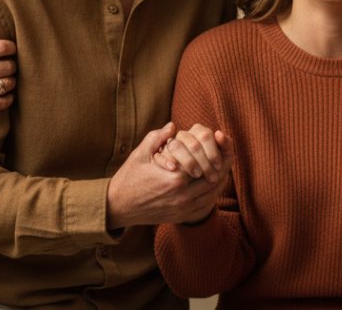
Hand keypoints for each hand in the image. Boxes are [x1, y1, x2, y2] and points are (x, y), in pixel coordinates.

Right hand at [0, 7, 16, 146]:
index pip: (3, 47)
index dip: (11, 47)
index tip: (10, 49)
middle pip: (10, 65)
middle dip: (11, 65)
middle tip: (7, 66)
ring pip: (10, 83)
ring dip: (10, 81)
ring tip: (5, 80)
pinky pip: (5, 102)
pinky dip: (7, 98)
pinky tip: (3, 95)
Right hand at [108, 122, 232, 228]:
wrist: (118, 206)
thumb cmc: (129, 177)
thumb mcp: (140, 154)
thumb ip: (157, 137)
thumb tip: (173, 125)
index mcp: (175, 178)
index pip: (205, 162)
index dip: (213, 151)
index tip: (215, 142)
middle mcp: (182, 195)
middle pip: (213, 177)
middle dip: (220, 164)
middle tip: (223, 152)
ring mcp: (183, 208)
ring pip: (212, 192)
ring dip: (219, 178)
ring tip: (220, 165)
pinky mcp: (181, 216)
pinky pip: (205, 204)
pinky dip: (212, 192)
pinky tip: (212, 181)